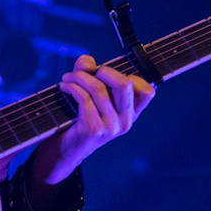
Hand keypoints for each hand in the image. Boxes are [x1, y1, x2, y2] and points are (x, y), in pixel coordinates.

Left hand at [32, 54, 155, 185]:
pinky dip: (71, 87)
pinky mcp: (94, 129)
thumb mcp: (89, 95)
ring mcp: (111, 127)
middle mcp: (126, 122)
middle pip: (125, 84)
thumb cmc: (78, 119)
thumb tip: (87, 61)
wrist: (65, 150)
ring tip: (67, 77)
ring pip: (99, 88)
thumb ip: (89, 73)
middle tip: (85, 72)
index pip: (147, 91)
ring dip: (78, 77)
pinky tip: (63, 87)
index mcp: (131, 114)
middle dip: (102, 70)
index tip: (106, 75)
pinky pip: (84, 98)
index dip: (129, 75)